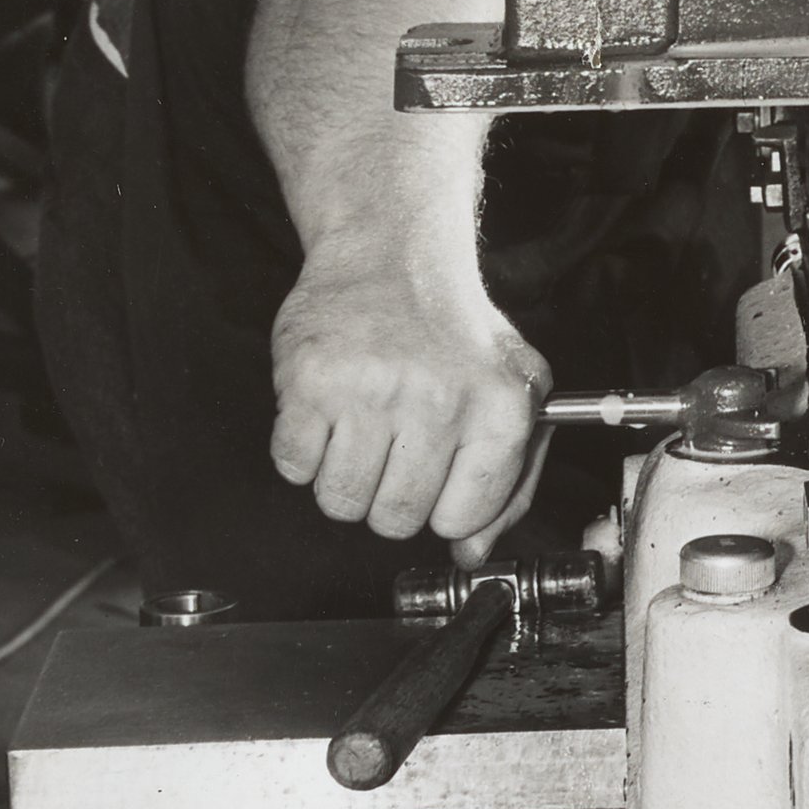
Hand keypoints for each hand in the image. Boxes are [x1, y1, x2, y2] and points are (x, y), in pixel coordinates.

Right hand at [268, 251, 552, 558]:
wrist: (391, 254)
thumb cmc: (456, 332)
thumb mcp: (514, 393)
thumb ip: (509, 484)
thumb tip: (472, 554)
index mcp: (500, 408)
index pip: (460, 518)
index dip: (443, 502)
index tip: (438, 470)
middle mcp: (439, 400)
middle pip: (396, 520)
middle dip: (390, 492)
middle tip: (395, 441)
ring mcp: (371, 391)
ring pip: (340, 503)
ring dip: (344, 475)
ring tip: (362, 423)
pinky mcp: (310, 382)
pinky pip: (293, 468)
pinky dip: (303, 450)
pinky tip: (330, 409)